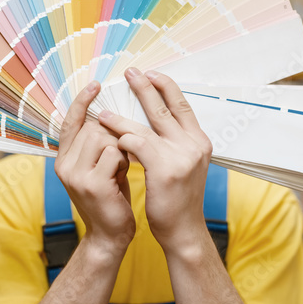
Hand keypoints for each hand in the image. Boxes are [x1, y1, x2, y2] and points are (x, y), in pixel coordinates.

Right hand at [55, 81, 133, 257]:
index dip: (81, 102)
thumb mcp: (99, 168)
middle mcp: (64, 165)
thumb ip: (97, 146)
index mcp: (64, 159)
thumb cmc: (111, 199)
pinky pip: (114, 153)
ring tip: (121, 169)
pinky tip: (123, 176)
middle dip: (114, 135)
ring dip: (121, 148)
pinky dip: (124, 160)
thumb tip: (107, 115)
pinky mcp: (92, 184)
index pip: (70, 122)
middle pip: (93, 127)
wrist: (110, 236)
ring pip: (103, 137)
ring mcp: (75, 175)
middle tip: (120, 158)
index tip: (96, 84)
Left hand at [98, 68, 212, 253]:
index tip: (151, 74)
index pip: (183, 105)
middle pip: (166, 107)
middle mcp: (194, 144)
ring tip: (103, 111)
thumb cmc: (178, 200)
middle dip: (146, 87)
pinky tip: (110, 138)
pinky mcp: (165, 168)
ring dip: (122, 117)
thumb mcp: (183, 166)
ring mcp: (182, 156)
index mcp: (200, 141)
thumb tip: (155, 123)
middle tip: (130, 72)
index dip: (167, 87)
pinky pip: (136, 144)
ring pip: (146, 125)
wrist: (183, 230)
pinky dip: (121, 138)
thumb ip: (175, 144)